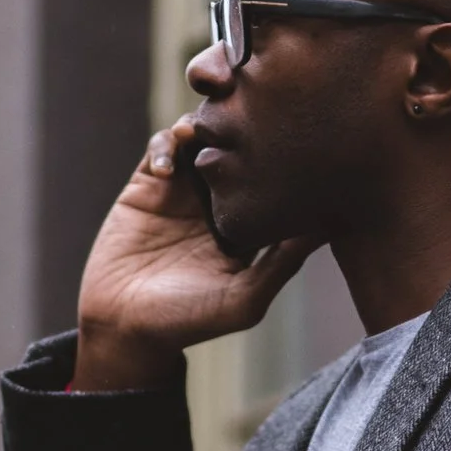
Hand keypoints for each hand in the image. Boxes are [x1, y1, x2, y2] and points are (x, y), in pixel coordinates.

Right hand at [74, 124, 311, 393]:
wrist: (125, 325)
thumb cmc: (189, 321)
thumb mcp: (244, 300)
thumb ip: (282, 265)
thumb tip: (325, 227)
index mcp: (248, 225)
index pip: (272, 180)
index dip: (280, 160)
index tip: (289, 147)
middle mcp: (218, 203)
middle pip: (238, 149)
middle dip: (243, 131)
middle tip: (243, 125)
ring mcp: (183, 191)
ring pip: (201, 138)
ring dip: (203, 129)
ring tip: (197, 137)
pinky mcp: (147, 186)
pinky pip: (160, 148)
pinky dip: (165, 146)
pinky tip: (164, 171)